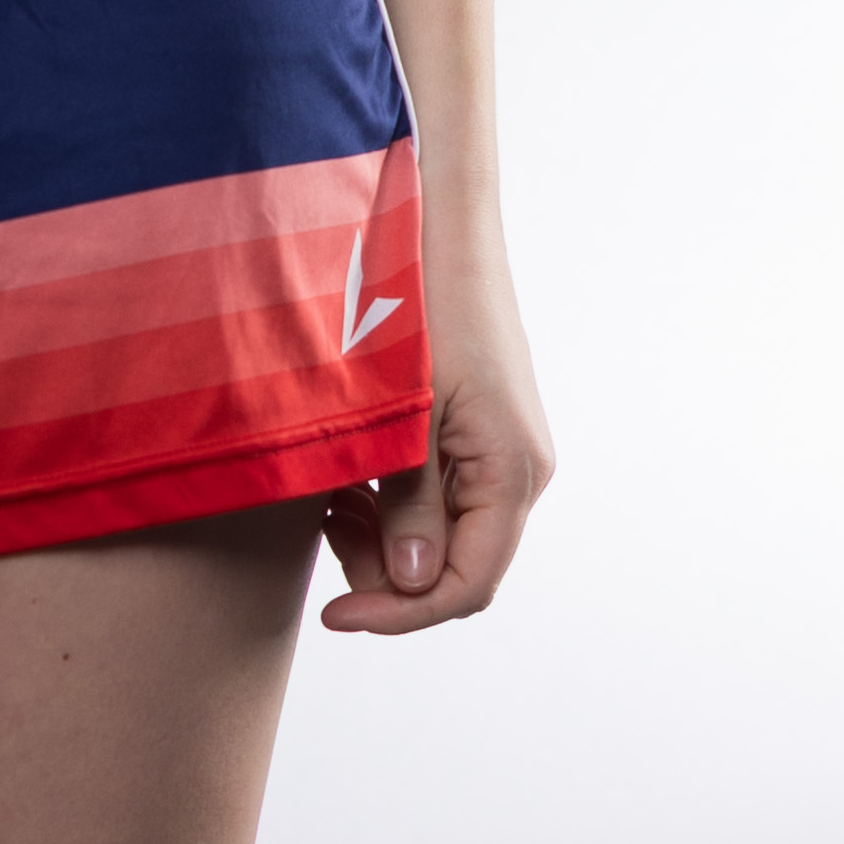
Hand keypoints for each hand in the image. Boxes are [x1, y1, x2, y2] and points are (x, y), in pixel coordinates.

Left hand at [318, 264, 551, 634]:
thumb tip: (413, 582)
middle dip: (384, 570)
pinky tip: (348, 474)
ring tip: (330, 495)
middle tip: (325, 526)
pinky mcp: (476, 434)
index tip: (334, 615)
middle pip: (454, 568)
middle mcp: (518, 471)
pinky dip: (388, 501)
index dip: (400, 614)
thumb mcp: (406, 410)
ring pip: (441, 537)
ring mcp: (499, 453)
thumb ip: (408, 501)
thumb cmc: (422, 304)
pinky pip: (437, 497)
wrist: (440, 227)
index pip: (467, 585)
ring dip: (380, 535)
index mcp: (512, 471)